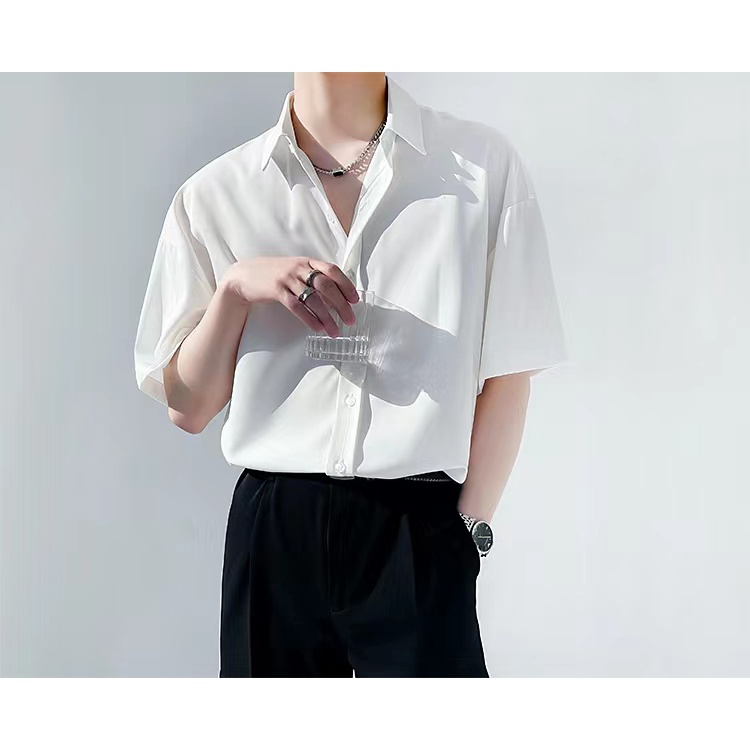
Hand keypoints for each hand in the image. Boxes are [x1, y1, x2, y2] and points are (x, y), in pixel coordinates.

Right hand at [221, 256, 359, 336]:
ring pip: (313, 298)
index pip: (332, 270)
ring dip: (327, 316)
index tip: (355, 300)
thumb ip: (312, 277)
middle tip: (350, 319)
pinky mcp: (276, 290)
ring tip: (335, 330)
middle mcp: (299, 268)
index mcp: (306, 261)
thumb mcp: (294, 270)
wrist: (243, 275)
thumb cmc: (272, 274)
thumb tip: (335, 294)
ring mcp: (287, 278)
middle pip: (327, 286)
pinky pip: (297, 306)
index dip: (346, 285)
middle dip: (341, 304)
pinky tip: (317, 328)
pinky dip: (310, 319)